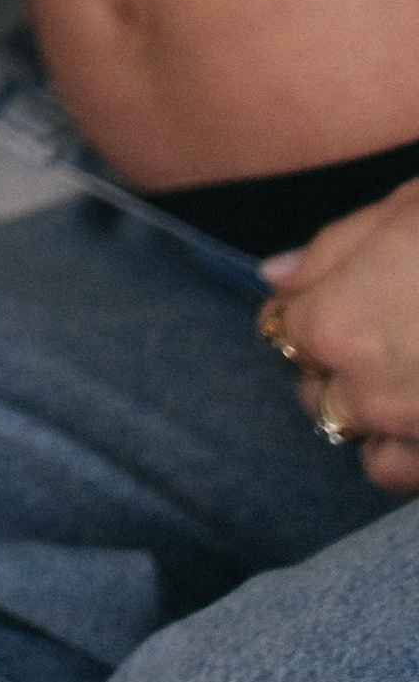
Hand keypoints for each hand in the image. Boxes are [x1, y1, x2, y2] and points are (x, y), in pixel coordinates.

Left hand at [260, 177, 418, 494]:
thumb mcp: (404, 210)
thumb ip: (332, 248)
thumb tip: (276, 275)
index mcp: (339, 323)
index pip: (284, 327)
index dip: (308, 304)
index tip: (333, 290)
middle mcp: (367, 392)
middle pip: (314, 387)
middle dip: (332, 359)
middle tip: (377, 326)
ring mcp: (413, 432)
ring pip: (353, 437)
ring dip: (365, 410)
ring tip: (403, 372)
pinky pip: (398, 472)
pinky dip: (403, 448)